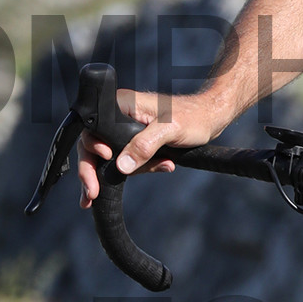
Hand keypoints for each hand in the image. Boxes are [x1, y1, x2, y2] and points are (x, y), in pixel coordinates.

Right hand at [76, 89, 219, 206]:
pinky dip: (141, 168)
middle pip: (94, 147)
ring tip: (163, 166)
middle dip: (94, 172)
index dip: (91, 151)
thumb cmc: (193, 116)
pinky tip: (164, 166)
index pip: (92, 130)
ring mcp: (126, 129)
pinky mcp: (136, 140)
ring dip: (130, 170)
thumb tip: (121, 165)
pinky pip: (128, 158)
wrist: (211, 117)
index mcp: (122, 106)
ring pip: (111, 157)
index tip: (103, 163)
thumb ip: (145, 145)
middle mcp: (119, 115)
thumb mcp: (169, 130)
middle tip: (91, 195)